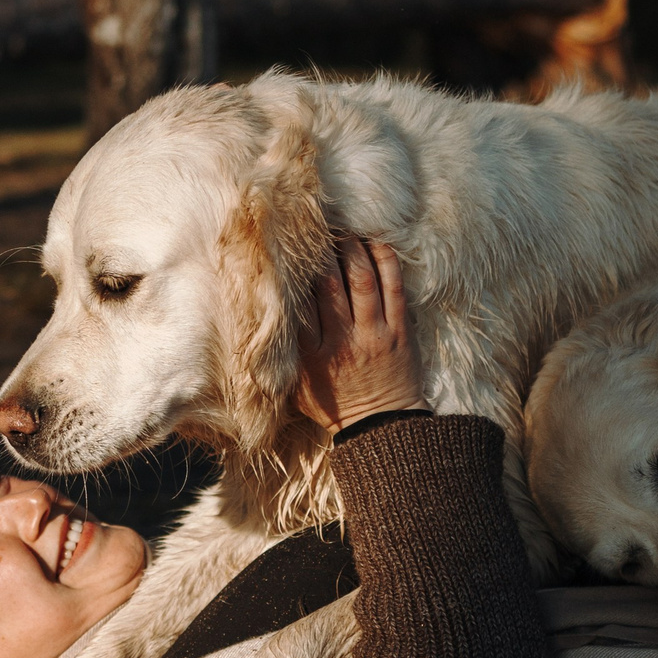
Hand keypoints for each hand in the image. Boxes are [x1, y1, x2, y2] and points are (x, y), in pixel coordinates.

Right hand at [295, 237, 425, 434]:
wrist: (382, 427)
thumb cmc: (333, 406)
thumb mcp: (295, 389)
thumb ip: (280, 358)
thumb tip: (257, 323)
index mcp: (310, 358)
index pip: (297, 305)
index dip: (291, 274)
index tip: (285, 252)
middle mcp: (341, 343)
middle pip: (328, 284)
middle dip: (320, 252)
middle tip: (315, 230)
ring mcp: (373, 335)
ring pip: (361, 278)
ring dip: (351, 248)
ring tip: (343, 230)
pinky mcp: (400, 330)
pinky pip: (394, 286)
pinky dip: (385, 259)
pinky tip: (375, 242)